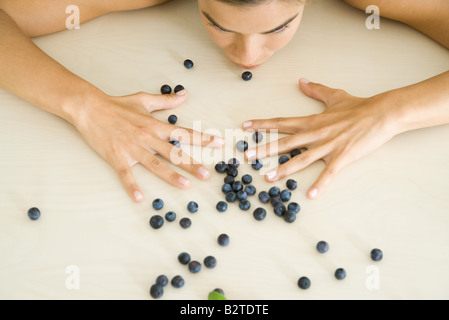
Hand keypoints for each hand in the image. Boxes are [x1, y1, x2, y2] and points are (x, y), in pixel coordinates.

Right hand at [73, 89, 223, 201]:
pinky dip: (131, 186)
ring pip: (155, 164)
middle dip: (191, 164)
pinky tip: (138, 198)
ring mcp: (132, 149)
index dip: (202, 138)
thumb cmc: (118, 105)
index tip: (218, 143)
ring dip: (171, 176)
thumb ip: (166, 101)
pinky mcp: (117, 157)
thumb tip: (184, 94)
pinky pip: (126, 174)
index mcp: (155, 126)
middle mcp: (147, 138)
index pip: (183, 133)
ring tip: (185, 185)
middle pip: (173, 152)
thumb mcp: (144, 100)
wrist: (90, 108)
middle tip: (207, 174)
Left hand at [243, 78, 396, 198]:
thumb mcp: (334, 96)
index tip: (246, 126)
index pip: (282, 122)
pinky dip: (321, 184)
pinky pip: (329, 173)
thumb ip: (316, 90)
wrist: (382, 113)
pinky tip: (311, 195)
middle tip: (247, 156)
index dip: (263, 124)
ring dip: (284, 168)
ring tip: (268, 177)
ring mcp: (329, 145)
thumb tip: (302, 81)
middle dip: (265, 149)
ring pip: (302, 158)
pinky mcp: (343, 156)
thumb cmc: (359, 106)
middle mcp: (316, 133)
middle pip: (285, 142)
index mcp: (313, 121)